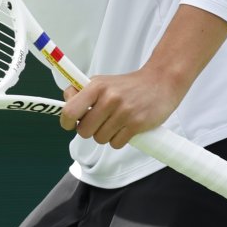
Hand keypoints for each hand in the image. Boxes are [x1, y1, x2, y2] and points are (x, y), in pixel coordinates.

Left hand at [58, 69, 182, 149]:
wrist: (161, 82)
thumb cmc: (128, 85)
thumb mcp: (103, 82)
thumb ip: (83, 92)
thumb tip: (64, 104)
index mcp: (97, 86)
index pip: (70, 111)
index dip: (66, 122)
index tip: (70, 124)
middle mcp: (109, 98)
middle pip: (84, 131)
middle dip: (89, 131)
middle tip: (98, 123)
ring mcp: (123, 112)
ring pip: (100, 139)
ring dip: (105, 135)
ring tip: (115, 124)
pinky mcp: (136, 124)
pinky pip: (116, 144)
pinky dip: (118, 140)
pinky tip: (125, 129)